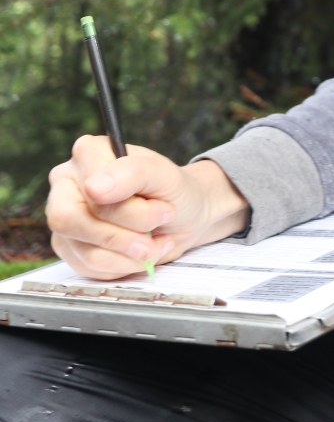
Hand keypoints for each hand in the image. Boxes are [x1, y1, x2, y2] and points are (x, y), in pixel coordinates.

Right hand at [46, 135, 248, 279]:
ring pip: (84, 249)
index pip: (90, 190)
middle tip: (153, 235)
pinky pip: (88, 267)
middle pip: (70, 220)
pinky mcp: (70, 247)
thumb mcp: (164, 175)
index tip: (162, 209)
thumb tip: (94, 188)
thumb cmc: (172, 190)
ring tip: (153, 242)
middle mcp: (67, 183)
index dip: (128, 209)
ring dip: (128, 254)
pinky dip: (123, 265)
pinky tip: (140, 252)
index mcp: (88, 153)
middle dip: (121, 236)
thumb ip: (132, 173)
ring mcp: (65, 217)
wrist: (182, 217)